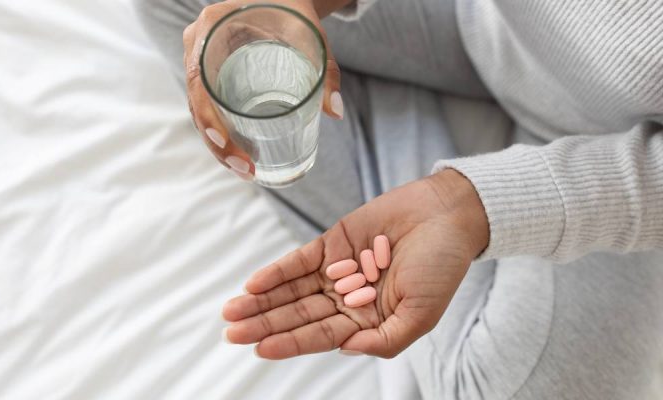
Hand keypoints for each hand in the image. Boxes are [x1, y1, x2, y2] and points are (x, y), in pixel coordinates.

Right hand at [182, 0, 346, 179]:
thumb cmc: (293, 8)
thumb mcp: (310, 34)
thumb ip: (326, 69)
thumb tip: (335, 111)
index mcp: (211, 27)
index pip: (197, 79)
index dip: (207, 115)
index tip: (224, 143)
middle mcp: (198, 45)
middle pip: (197, 102)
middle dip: (217, 143)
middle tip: (245, 170)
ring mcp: (201, 61)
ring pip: (200, 110)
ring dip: (218, 145)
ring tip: (246, 170)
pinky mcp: (211, 74)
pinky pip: (208, 106)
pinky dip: (220, 133)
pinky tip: (238, 156)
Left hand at [222, 169, 489, 358]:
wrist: (448, 215)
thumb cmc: (443, 266)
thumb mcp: (422, 314)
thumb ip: (386, 339)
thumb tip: (346, 348)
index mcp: (368, 321)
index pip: (320, 337)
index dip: (289, 343)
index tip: (260, 349)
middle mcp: (347, 299)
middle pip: (298, 315)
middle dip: (264, 325)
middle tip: (232, 333)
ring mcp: (337, 271)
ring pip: (292, 290)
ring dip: (262, 300)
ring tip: (232, 311)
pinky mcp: (332, 243)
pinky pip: (299, 260)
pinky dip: (277, 271)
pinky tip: (254, 283)